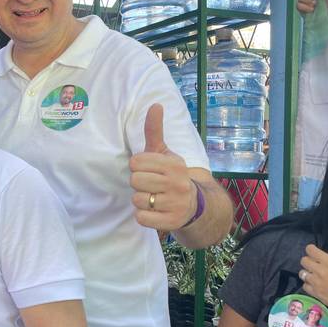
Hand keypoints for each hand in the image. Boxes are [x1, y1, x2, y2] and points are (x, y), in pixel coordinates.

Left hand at [130, 104, 196, 230]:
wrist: (193, 204)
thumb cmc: (170, 175)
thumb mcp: (164, 153)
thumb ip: (154, 130)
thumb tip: (155, 105)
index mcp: (174, 164)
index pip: (136, 162)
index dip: (138, 167)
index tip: (149, 170)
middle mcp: (178, 183)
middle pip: (134, 181)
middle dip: (139, 184)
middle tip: (151, 185)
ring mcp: (176, 204)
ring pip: (137, 200)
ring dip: (141, 200)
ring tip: (154, 198)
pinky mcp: (172, 222)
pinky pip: (142, 218)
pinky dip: (144, 216)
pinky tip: (155, 211)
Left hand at [300, 232, 327, 320]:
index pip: (310, 250)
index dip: (311, 249)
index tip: (314, 251)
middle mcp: (320, 272)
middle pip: (304, 261)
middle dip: (308, 260)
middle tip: (316, 262)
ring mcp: (317, 284)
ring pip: (302, 273)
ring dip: (308, 272)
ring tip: (315, 273)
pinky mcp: (316, 295)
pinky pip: (305, 286)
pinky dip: (308, 284)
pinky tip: (316, 285)